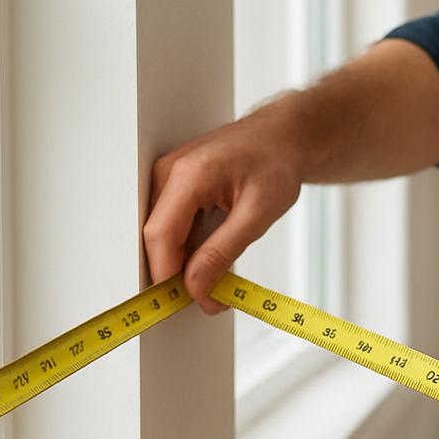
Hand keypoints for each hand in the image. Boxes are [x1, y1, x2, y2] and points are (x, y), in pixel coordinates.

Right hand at [145, 108, 302, 311]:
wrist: (282, 138)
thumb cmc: (276, 163)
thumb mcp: (258, 213)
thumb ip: (224, 252)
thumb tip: (197, 287)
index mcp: (189, 174)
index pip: (160, 236)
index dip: (170, 276)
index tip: (194, 301)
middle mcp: (169, 172)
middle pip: (157, 238)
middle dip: (178, 274)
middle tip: (213, 298)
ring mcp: (167, 177)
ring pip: (163, 235)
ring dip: (185, 263)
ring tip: (220, 277)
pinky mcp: (173, 185)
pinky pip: (172, 226)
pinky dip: (190, 248)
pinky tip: (214, 255)